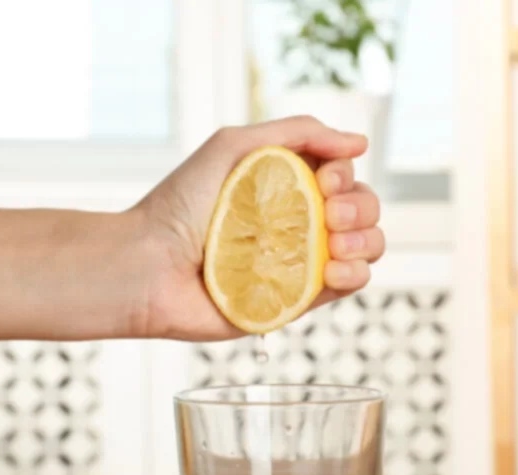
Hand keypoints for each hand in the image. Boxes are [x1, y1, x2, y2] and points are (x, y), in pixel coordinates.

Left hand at [132, 115, 384, 341]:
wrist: (150, 266)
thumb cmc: (181, 204)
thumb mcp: (235, 146)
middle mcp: (299, 222)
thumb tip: (360, 143)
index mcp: (287, 185)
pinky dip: (355, 273)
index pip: (343, 175)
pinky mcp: (298, 300)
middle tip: (330, 213)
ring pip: (367, 246)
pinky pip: (350, 285)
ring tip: (333, 243)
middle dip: (360, 207)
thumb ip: (299, 133)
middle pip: (364, 210)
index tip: (323, 181)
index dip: (345, 175)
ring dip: (365, 240)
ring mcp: (302, 262)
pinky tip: (333, 269)